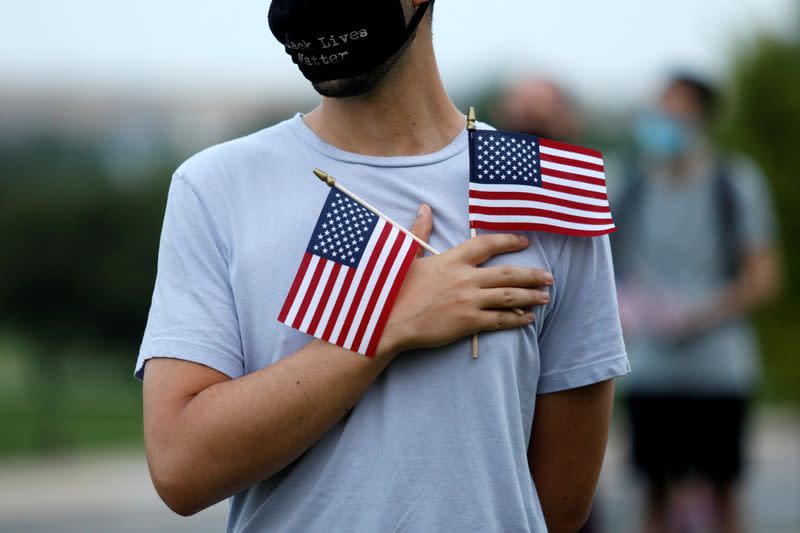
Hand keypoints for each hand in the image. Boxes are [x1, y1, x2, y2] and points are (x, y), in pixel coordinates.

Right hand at [378, 204, 553, 357]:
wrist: (388, 322)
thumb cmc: (394, 290)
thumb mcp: (407, 256)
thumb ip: (420, 231)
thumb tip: (425, 208)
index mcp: (451, 259)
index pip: (486, 244)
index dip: (509, 241)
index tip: (524, 241)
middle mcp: (465, 278)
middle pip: (507, 273)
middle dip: (531, 274)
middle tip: (548, 276)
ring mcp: (468, 301)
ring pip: (509, 297)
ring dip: (531, 296)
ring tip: (545, 296)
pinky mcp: (468, 323)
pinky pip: (499, 320)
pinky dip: (517, 319)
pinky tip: (528, 318)